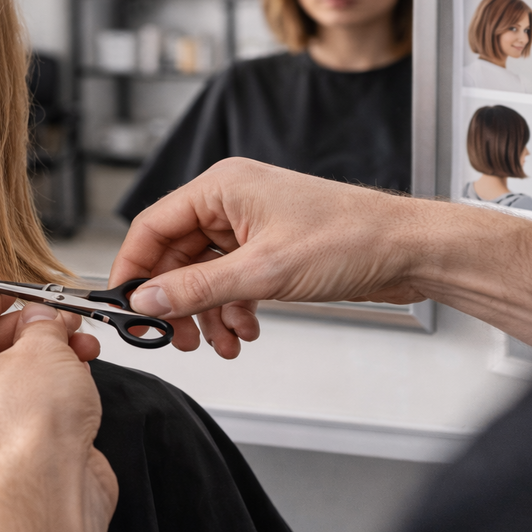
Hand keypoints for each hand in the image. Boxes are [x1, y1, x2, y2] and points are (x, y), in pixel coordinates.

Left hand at [0, 289, 117, 531]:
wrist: (44, 489)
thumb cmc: (25, 429)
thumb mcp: (43, 347)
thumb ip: (44, 323)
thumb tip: (44, 318)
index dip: (2, 294)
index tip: (25, 288)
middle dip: (35, 327)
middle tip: (63, 318)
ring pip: (14, 372)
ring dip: (51, 354)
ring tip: (80, 344)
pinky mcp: (6, 444)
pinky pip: (26, 401)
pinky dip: (52, 384)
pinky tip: (79, 373)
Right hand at [110, 158, 424, 357]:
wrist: (407, 250)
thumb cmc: (351, 238)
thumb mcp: (263, 270)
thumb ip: (198, 287)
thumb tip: (147, 299)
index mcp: (222, 187)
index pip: (154, 225)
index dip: (134, 268)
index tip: (124, 306)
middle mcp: (232, 202)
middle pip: (177, 256)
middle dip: (177, 302)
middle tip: (176, 338)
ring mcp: (251, 227)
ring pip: (205, 274)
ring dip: (207, 313)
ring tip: (220, 343)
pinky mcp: (270, 249)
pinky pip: (231, 282)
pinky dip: (233, 310)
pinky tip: (246, 330)